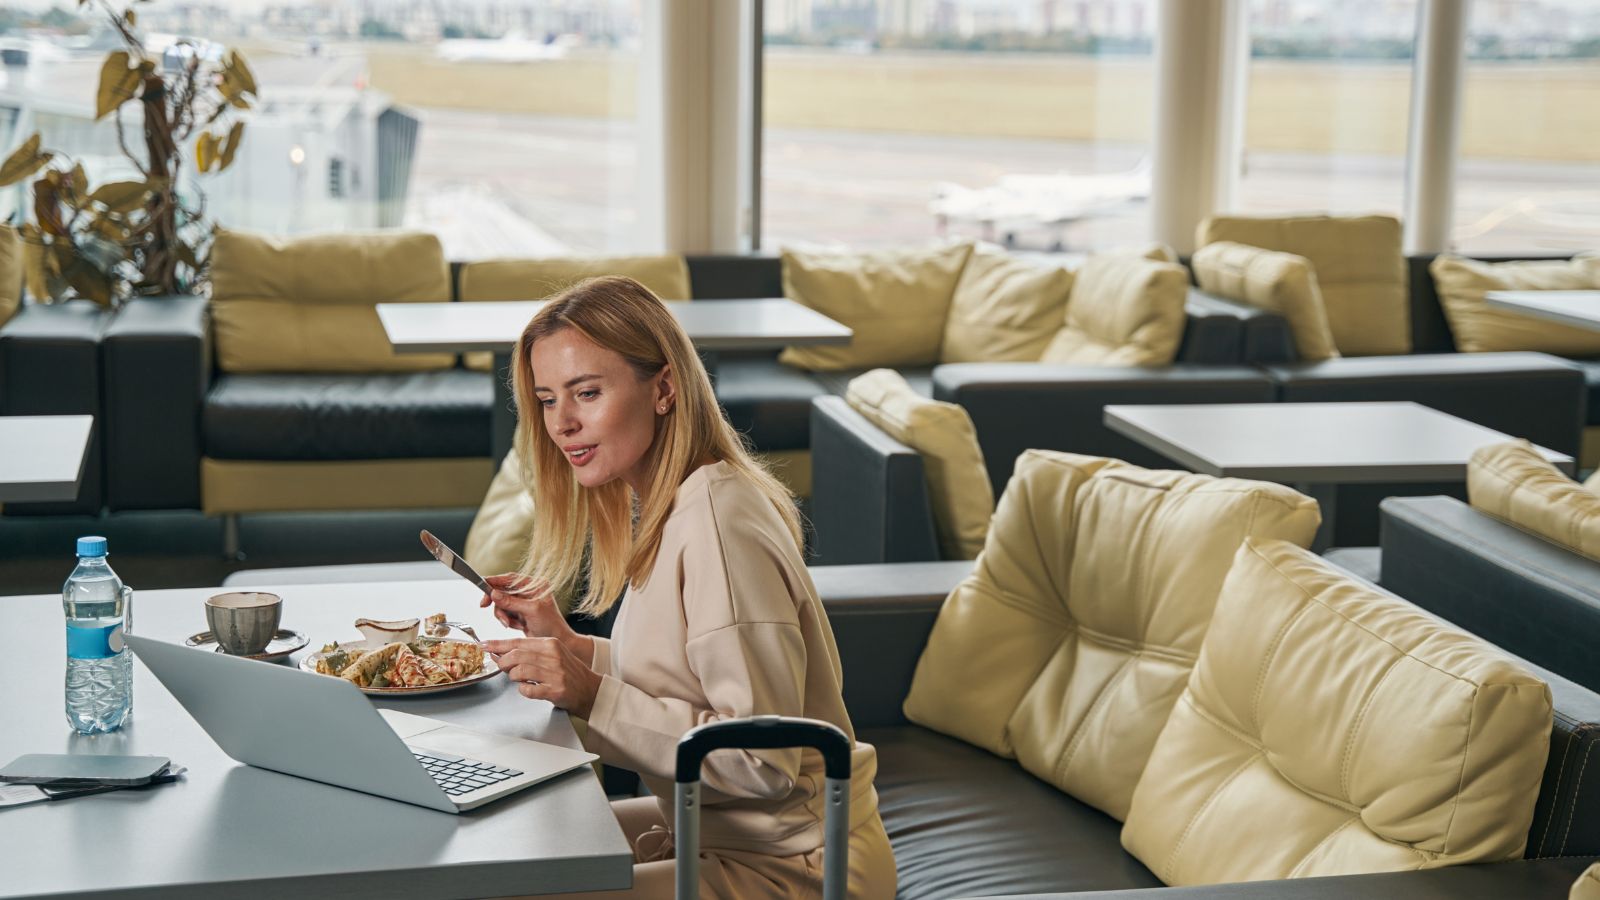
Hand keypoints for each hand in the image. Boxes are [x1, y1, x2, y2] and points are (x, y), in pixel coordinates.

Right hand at [480, 573, 570, 640]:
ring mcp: (523, 603)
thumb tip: (494, 593)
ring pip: (501, 604)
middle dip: (497, 603)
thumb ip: (512, 602)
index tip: (482, 584)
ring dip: (503, 615)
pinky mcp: (520, 613)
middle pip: (502, 591)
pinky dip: (507, 621)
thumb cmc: (551, 625)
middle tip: (484, 606)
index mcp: (535, 585)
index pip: (510, 579)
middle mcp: (528, 592)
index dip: (495, 581)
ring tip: (510, 624)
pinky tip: (518, 626)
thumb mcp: (531, 611)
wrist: (557, 641)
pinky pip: (505, 614)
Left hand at [484, 637, 601, 717]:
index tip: (484, 645)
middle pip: (516, 656)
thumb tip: (500, 652)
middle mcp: (553, 656)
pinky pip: (528, 690)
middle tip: (501, 667)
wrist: (590, 690)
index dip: (498, 644)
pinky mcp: (555, 690)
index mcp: (551, 644)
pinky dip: (523, 690)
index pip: (518, 642)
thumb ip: (529, 652)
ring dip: (513, 677)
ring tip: (519, 679)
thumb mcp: (552, 654)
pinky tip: (529, 688)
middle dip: (502, 662)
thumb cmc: (568, 672)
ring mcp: (555, 673)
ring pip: (519, 671)